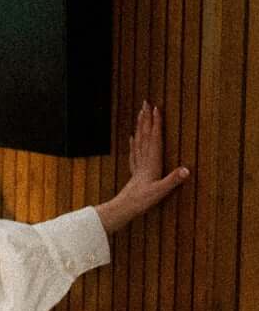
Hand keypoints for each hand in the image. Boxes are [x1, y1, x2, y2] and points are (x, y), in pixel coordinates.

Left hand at [96, 101, 189, 233]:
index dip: (156, 123)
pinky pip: (134, 152)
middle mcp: (143, 160)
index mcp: (151, 163)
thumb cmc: (142, 201)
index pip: (154, 138)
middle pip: (145, 135)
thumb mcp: (160, 191)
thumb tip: (187, 170)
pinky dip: (134, 142)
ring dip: (140, 126)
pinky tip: (132, 137)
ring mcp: (138, 165)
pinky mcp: (134, 171)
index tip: (156, 108)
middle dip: (146, 118)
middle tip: (146, 103)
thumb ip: (173, 180)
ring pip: (139, 140)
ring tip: (140, 113)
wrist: (124, 208)